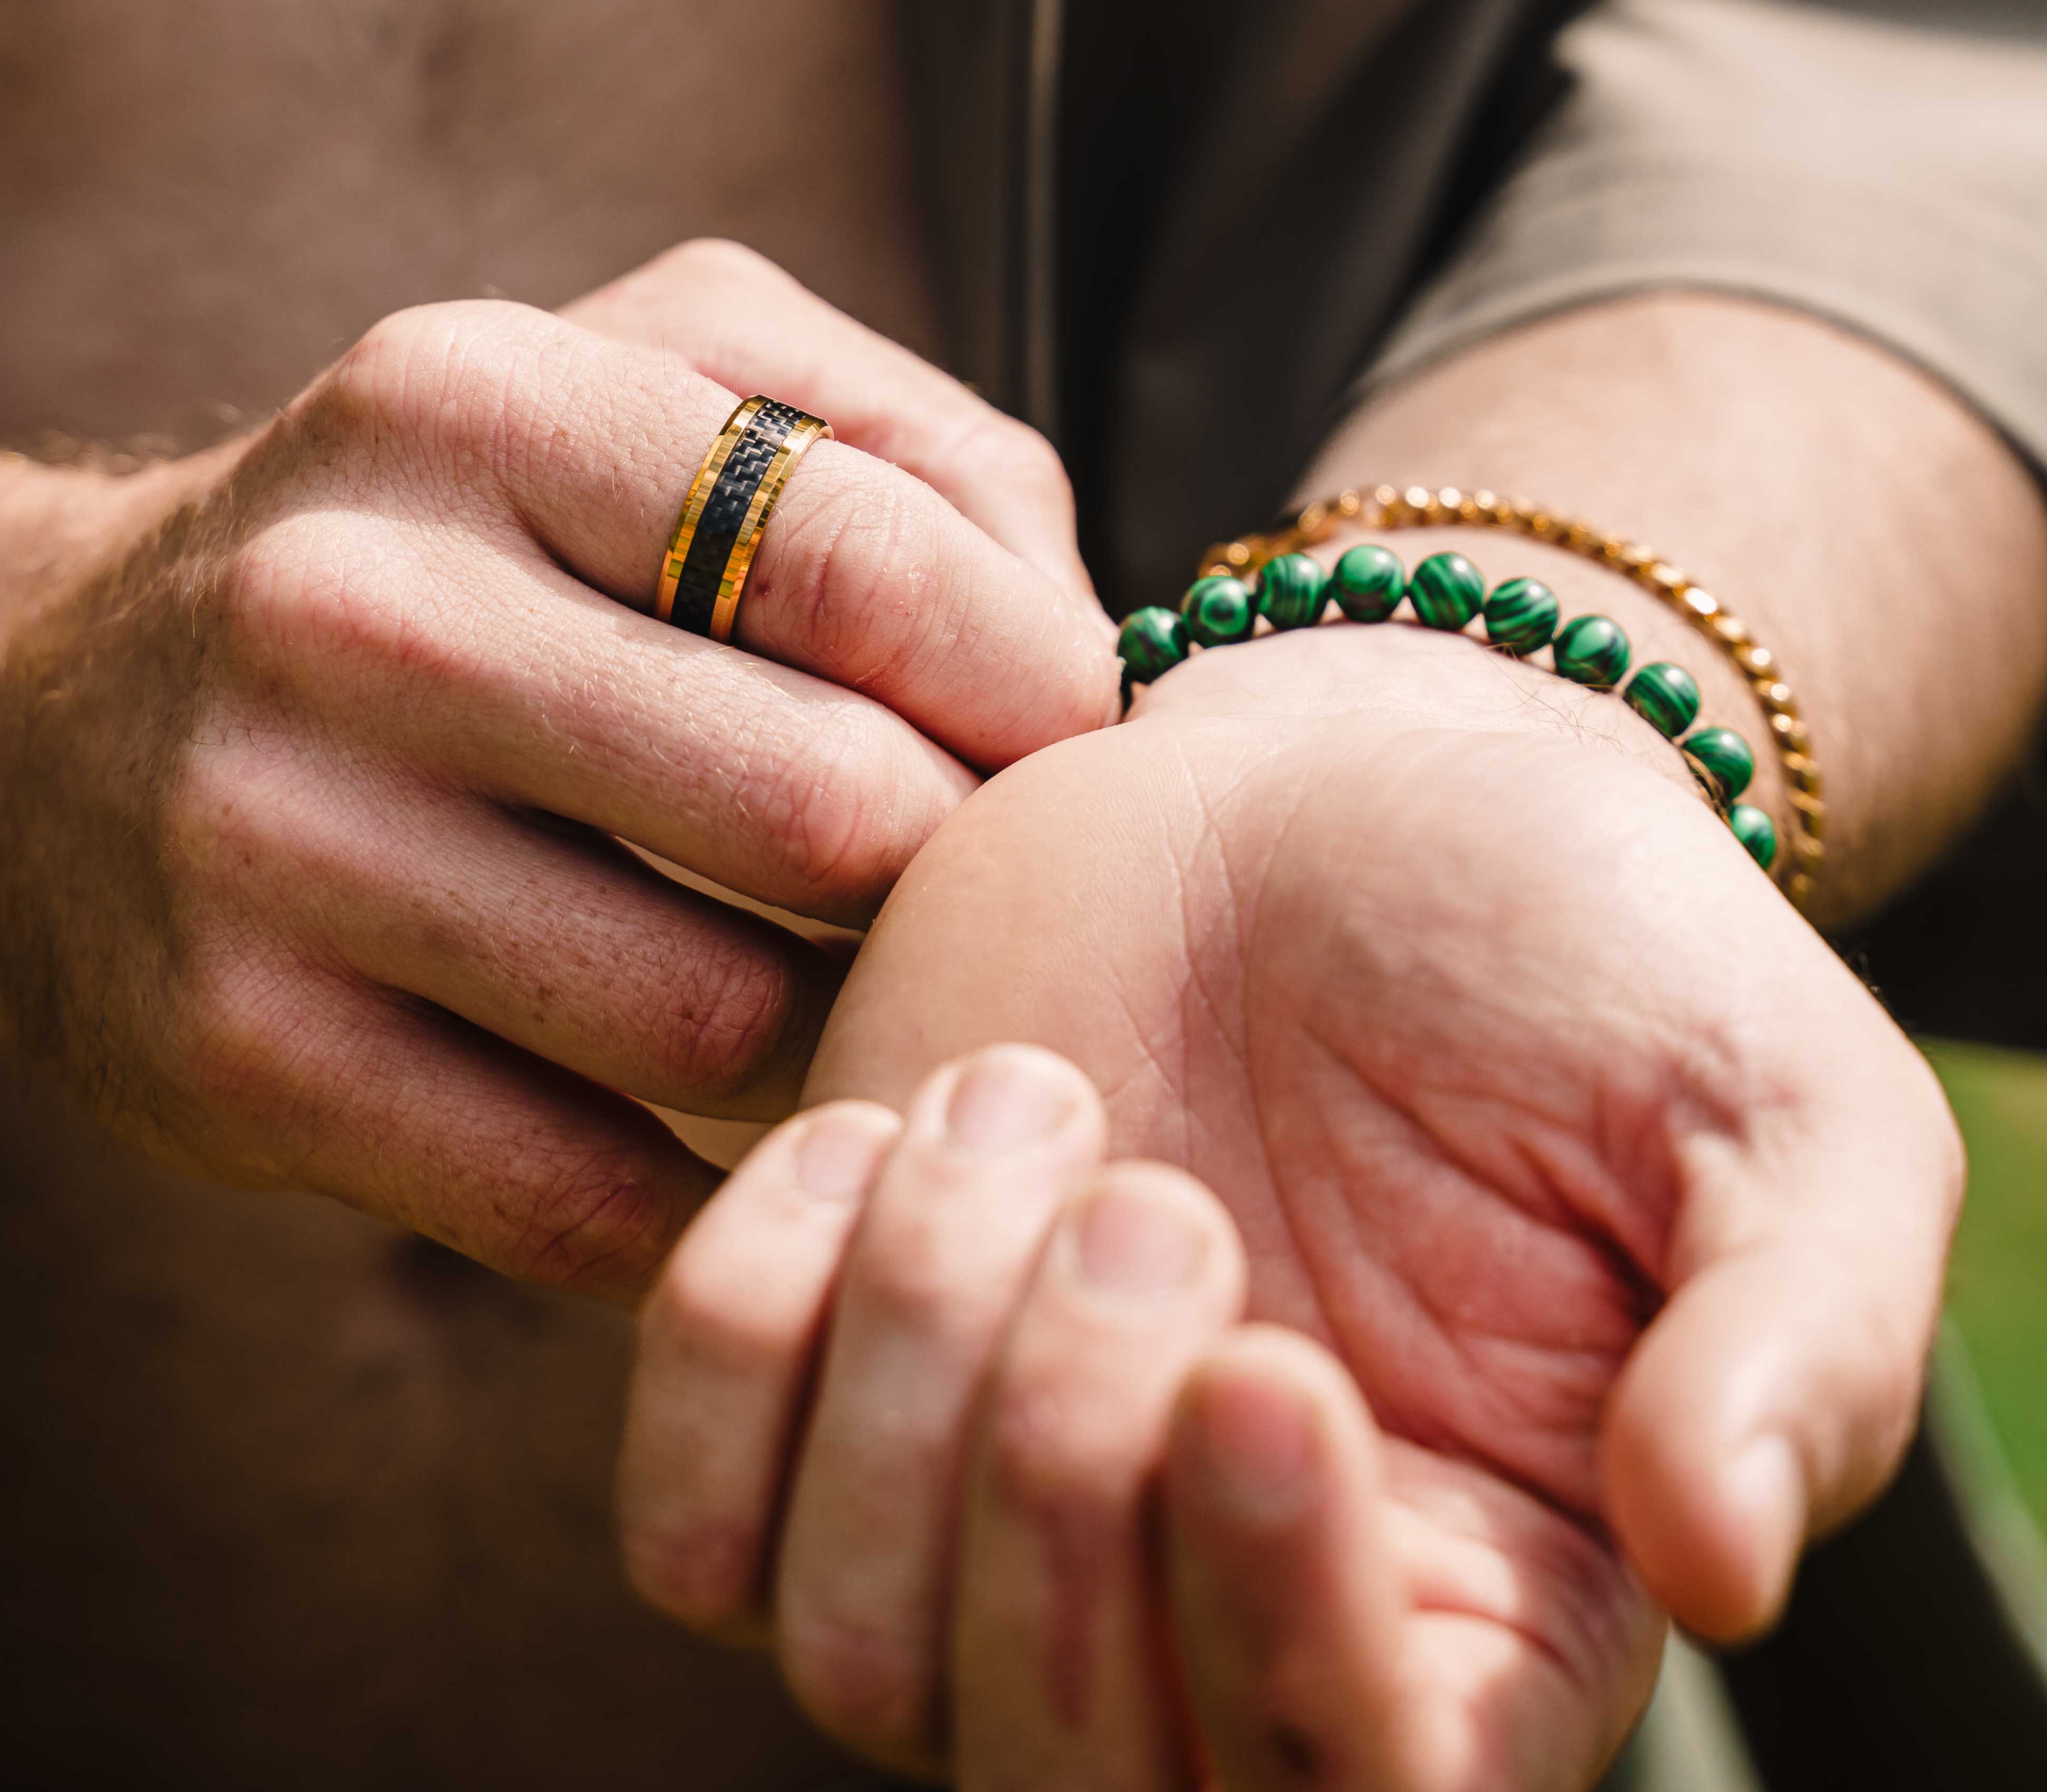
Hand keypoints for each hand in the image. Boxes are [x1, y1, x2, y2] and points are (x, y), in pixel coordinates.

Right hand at [0, 240, 1114, 1297]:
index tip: (1085, 747)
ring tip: (845, 990)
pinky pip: (574, 1192)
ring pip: (716, 1024)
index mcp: (489, 404)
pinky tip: (745, 1146)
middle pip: (819, 809)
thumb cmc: (451, 551)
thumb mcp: (651, 390)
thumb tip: (1086, 645)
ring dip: (840, 1037)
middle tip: (975, 885)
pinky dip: (707, 1195)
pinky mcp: (236, 1050)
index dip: (1036, 684)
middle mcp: (359, 608)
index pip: (861, 566)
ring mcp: (276, 842)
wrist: (57, 722)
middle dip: (952, 874)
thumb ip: (905, 456)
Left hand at [624, 620, 1957, 1784]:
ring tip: (1036, 1101)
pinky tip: (872, 1130)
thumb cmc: (1579, 947)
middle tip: (1161, 1193)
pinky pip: (691, 1504)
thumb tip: (1720, 1568)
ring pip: (845, 1645)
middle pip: (1052, 1771)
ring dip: (914, 1350)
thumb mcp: (1776, 1118)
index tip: (1269, 1376)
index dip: (1280, 1639)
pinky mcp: (832, 1376)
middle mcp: (1212, 1601)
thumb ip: (1789, 1350)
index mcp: (1473, 1601)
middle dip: (1070, 1468)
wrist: (1340, 787)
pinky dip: (740, 1324)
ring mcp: (995, 1504)